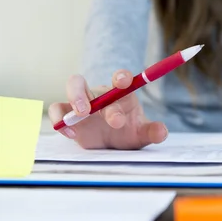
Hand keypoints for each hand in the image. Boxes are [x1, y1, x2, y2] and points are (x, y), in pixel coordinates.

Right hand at [48, 70, 167, 148]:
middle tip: (98, 113)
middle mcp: (101, 93)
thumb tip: (162, 131)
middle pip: (96, 83)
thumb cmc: (128, 132)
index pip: (121, 78)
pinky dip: (60, 119)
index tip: (123, 81)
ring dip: (75, 97)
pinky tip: (71, 132)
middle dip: (95, 97)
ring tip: (81, 115)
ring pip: (73, 86)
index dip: (121, 77)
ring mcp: (83, 101)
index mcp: (121, 93)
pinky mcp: (68, 114)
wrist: (112, 144)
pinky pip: (58, 109)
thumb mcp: (141, 134)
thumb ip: (151, 132)